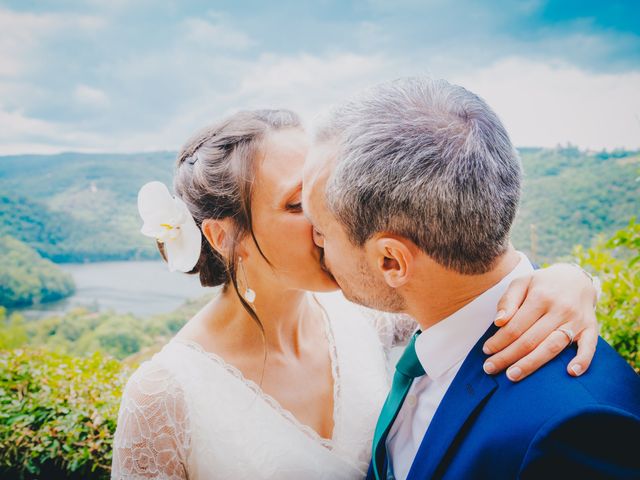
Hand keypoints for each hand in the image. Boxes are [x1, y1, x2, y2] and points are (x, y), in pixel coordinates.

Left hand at [482, 263, 598, 381]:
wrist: (577, 278)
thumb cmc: (543, 283)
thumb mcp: (522, 282)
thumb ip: (508, 300)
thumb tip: (499, 321)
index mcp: (540, 297)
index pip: (515, 326)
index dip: (499, 340)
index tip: (486, 351)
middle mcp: (560, 309)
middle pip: (530, 339)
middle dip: (508, 356)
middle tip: (490, 368)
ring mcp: (577, 320)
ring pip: (552, 346)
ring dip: (532, 364)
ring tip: (512, 375)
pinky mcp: (591, 328)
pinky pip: (590, 347)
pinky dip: (583, 360)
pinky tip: (571, 372)